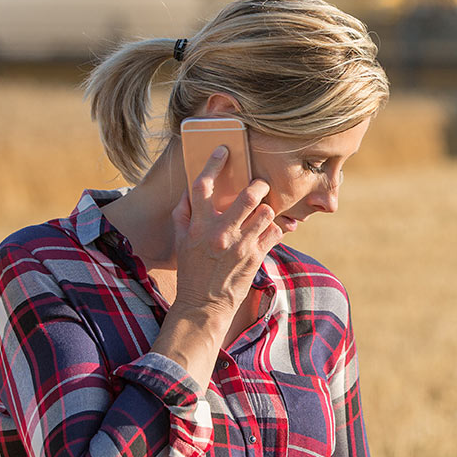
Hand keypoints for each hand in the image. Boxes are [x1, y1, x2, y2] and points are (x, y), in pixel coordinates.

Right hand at [169, 145, 281, 332]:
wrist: (203, 306)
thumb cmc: (191, 271)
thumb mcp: (180, 242)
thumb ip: (183, 215)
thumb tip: (189, 193)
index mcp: (198, 225)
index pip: (203, 186)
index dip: (213, 163)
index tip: (223, 151)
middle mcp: (219, 232)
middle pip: (248, 195)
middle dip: (258, 185)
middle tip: (260, 185)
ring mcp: (240, 245)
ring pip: (266, 212)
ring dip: (267, 210)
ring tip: (263, 214)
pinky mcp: (255, 258)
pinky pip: (275, 232)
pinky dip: (276, 229)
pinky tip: (270, 232)